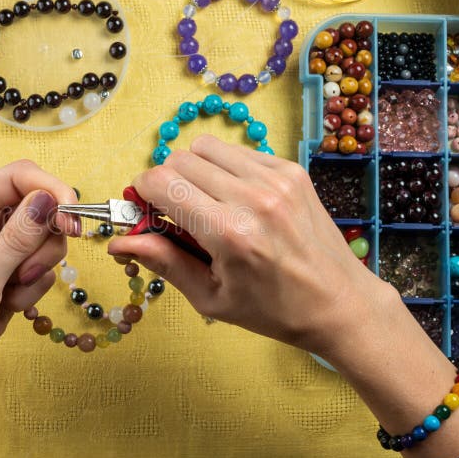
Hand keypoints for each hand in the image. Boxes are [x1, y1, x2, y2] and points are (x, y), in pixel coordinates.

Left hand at [0, 160, 78, 384]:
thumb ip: (17, 240)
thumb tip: (50, 200)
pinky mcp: (11, 269)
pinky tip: (8, 304)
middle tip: (25, 274)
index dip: (52, 191)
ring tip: (10, 292)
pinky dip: (33, 288)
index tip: (71, 222)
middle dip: (43, 243)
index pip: (19, 175)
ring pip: (46, 238)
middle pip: (40, 206)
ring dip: (37, 269)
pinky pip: (44, 265)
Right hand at [108, 135, 395, 356]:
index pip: (161, 182)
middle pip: (179, 159)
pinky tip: (235, 199)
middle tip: (174, 213)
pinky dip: (224, 169)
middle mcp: (253, 197)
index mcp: (229, 233)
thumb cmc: (273, 310)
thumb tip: (118, 242)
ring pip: (206, 147)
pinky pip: (237, 151)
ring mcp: (276, 178)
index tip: (145, 212)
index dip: (142, 193)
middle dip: (165, 182)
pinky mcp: (291, 170)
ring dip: (193, 171)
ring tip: (205, 204)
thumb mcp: (210, 297)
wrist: (340, 303)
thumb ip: (163, 261)